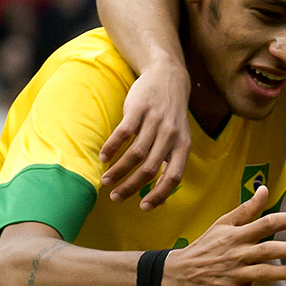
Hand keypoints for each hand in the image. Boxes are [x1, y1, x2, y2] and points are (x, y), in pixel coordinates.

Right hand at [100, 61, 192, 210]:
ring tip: (105, 181)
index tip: (143, 208)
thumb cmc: (172, 116)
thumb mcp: (180, 138)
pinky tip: (102, 157)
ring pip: (136, 153)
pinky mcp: (139, 109)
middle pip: (150, 168)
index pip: (174, 177)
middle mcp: (171, 135)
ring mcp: (155, 121)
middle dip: (131, 187)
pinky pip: (124, 133)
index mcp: (183, 146)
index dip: (160, 194)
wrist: (168, 77)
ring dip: (118, 170)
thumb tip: (160, 196)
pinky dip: (112, 147)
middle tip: (116, 197)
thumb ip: (171, 161)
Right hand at [163, 186, 285, 285]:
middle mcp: (237, 254)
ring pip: (265, 274)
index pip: (267, 223)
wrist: (178, 273)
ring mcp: (234, 275)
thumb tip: (264, 188)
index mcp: (237, 235)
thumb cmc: (205, 246)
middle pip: (269, 250)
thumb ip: (247, 209)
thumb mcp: (222, 224)